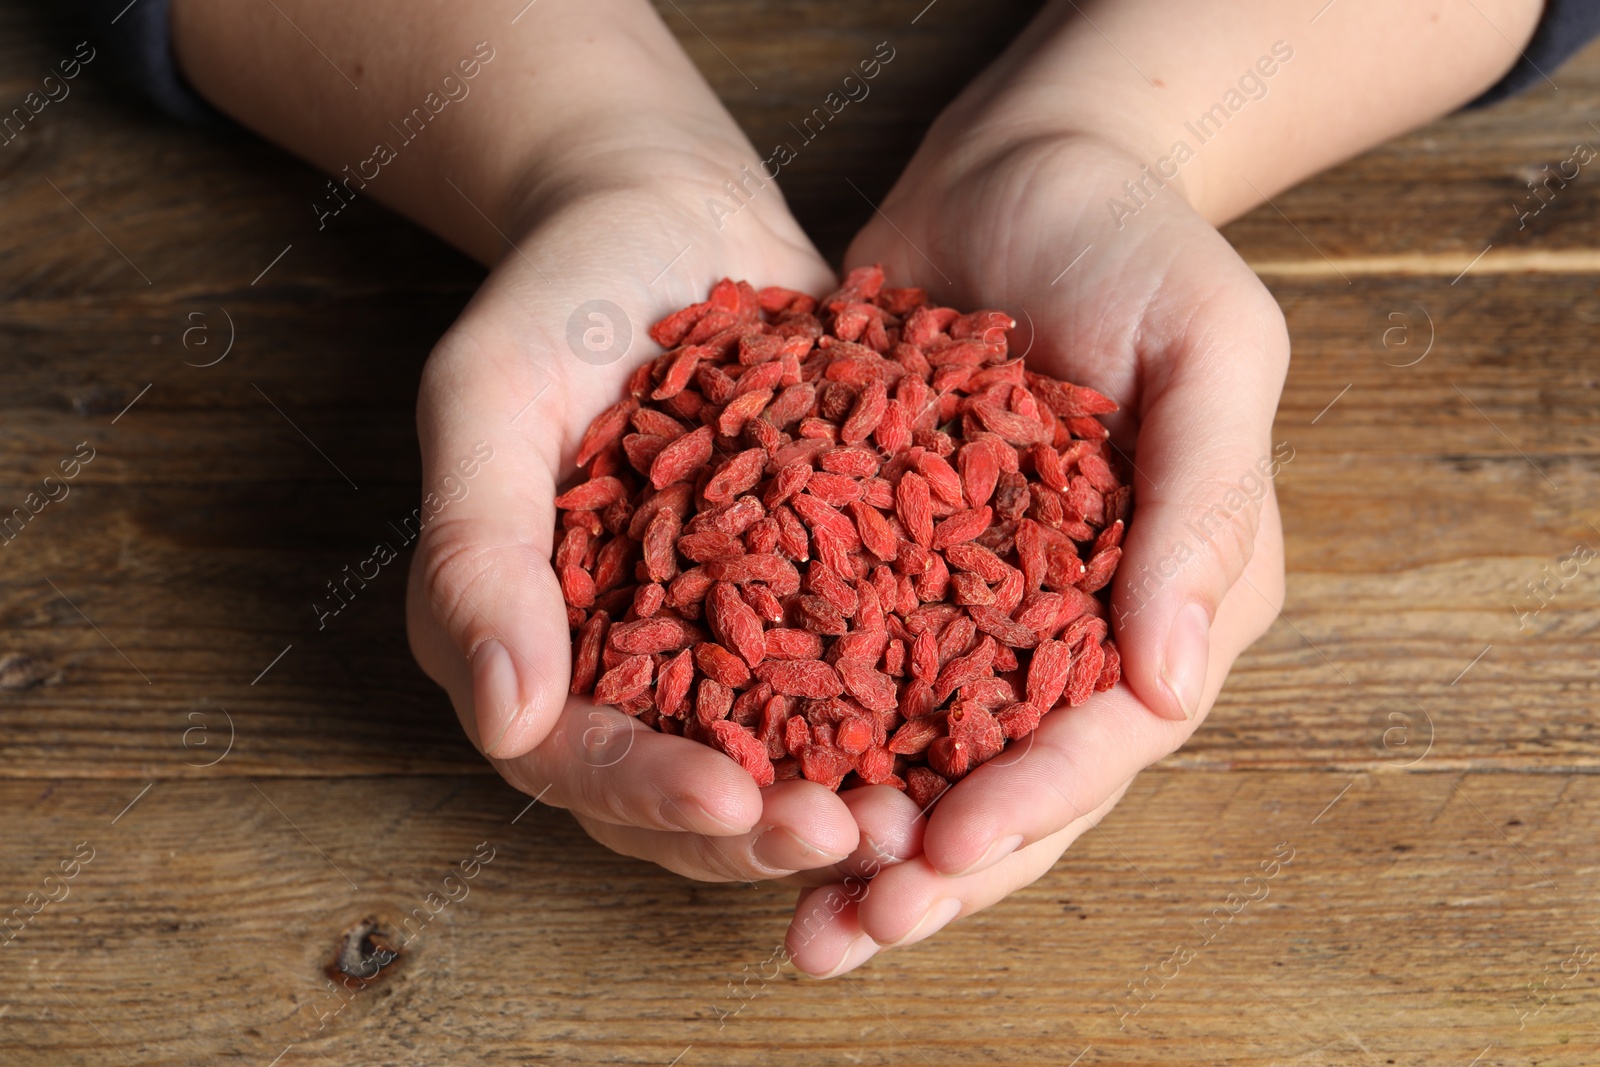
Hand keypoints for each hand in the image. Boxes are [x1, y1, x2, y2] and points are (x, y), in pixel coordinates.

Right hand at [403, 114, 916, 882]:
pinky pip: (848, 675)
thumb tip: (506, 725)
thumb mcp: (490, 399)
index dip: (650, 793)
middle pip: (681, 791)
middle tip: (859, 837)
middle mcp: (619, 661)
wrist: (669, 215)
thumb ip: (478, 553)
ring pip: (773, 760)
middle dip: (764, 829)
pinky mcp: (801, 598)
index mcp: (523, 638)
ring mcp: (715, 637)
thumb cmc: (559, 294)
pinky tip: (971, 726)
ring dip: (840, 797)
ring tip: (923, 814)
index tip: (737, 804)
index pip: (576, 756)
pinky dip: (901, 715)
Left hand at [785, 129, 1287, 974]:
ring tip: (791, 915)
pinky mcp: (897, 570)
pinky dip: (808, 737)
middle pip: (1015, 781)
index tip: (942, 849)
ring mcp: (985, 607)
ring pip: (928, 754)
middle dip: (935, 870)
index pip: (1110, 733)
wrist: (1018, 174)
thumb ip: (1207, 503)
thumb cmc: (1135, 240)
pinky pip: (853, 673)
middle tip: (842, 936)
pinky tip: (741, 786)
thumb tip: (1177, 684)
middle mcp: (1083, 626)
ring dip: (862, 839)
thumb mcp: (1210, 345)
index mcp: (1178, 594)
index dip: (1031, 802)